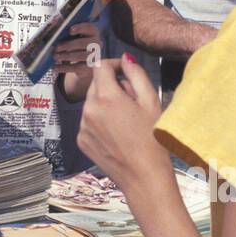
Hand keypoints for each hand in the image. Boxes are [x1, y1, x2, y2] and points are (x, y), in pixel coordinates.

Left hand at [53, 23, 100, 101]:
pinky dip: (64, 68)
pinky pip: (76, 68)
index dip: (80, 28)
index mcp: (92, 32)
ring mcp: (94, 56)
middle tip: (56, 48)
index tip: (70, 30)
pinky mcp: (88, 68)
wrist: (81, 61)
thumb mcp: (71, 37)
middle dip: (69, 45)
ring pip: (80, 56)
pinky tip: (54, 68)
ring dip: (65, 56)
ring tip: (54, 56)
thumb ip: (65, 32)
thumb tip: (52, 28)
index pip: (89, 28)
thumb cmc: (74, 43)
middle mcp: (96, 44)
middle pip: (84, 43)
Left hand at [79, 55, 166, 188]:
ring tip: (126, 120)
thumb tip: (125, 59)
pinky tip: (117, 134)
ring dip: (105, 103)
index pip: (100, 66)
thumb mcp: (151, 102)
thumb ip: (136, 75)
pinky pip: (88, 121)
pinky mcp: (81, 141)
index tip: (126, 71)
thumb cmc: (153, 140)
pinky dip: (100, 121)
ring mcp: (83, 127)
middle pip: (95, 84)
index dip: (114, 65)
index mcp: (106, 97)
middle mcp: (89, 110)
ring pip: (92, 103)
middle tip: (132, 100)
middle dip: (112, 85)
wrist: (144, 177)